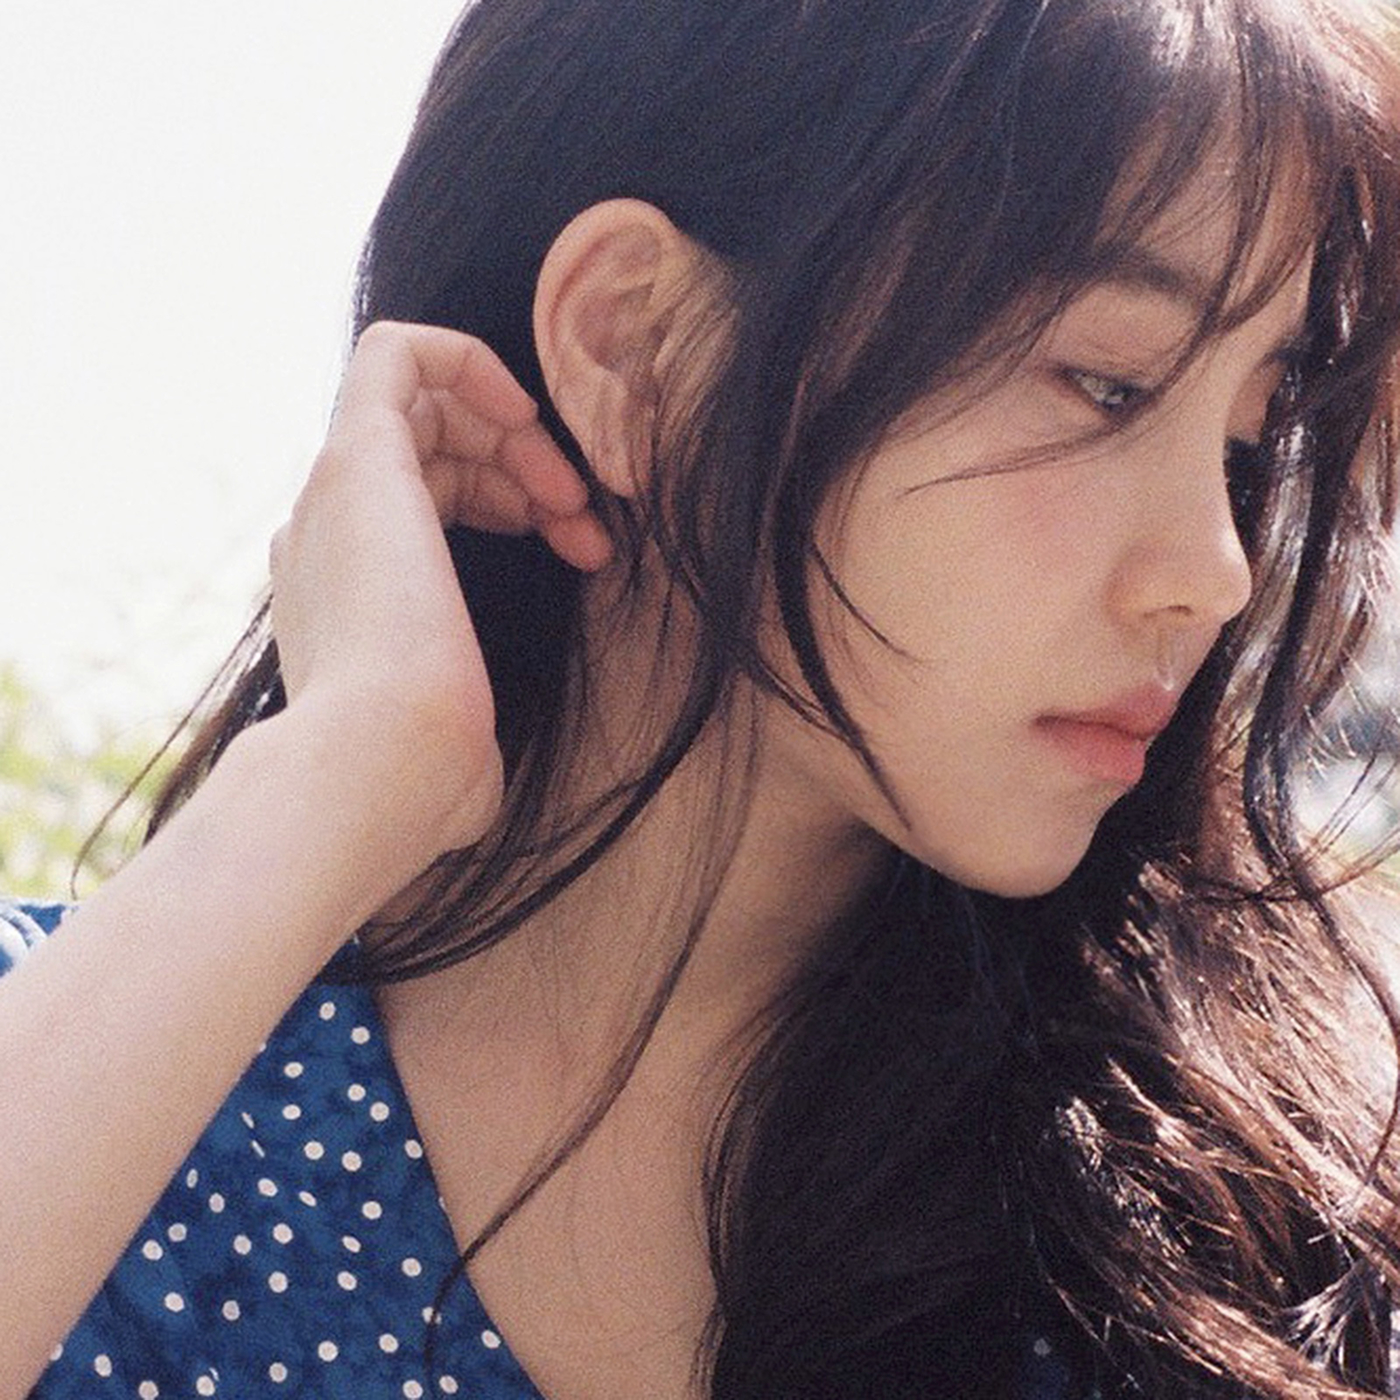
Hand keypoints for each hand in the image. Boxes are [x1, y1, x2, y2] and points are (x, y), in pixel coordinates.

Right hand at [268, 320, 608, 859]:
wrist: (382, 767)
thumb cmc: (424, 774)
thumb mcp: (455, 747)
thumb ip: (457, 739)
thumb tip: (476, 790)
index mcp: (345, 588)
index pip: (424, 500)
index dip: (508, 501)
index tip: (571, 543)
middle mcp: (330, 530)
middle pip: (434, 448)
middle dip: (526, 468)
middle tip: (587, 526)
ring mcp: (337, 491)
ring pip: (426, 404)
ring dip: (519, 436)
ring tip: (577, 506)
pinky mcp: (355, 455)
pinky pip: (396, 352)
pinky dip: (469, 361)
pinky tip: (526, 412)